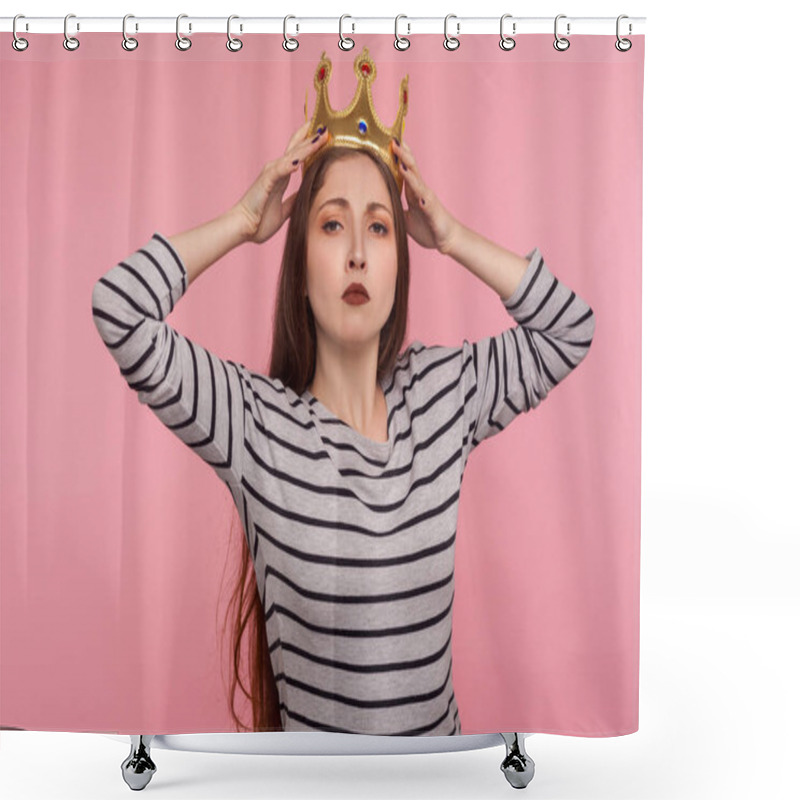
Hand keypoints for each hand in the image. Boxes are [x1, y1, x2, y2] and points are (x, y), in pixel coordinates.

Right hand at [233, 120, 329, 244]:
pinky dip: (290, 165)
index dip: (309, 143)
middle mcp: (276, 171)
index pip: (297, 154)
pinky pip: (279, 171)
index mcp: (281, 176)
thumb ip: (294, 199)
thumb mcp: (284, 209)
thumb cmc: (260, 220)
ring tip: (321, 135)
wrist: (243, 228)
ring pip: (292, 156)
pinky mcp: (265, 183)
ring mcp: (270, 175)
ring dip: (306, 146)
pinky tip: (300, 160)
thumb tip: (305, 194)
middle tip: (327, 125)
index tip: (324, 132)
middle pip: (296, 149)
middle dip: (311, 137)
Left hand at [390, 138, 460, 253]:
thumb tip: (379, 206)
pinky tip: (411, 180)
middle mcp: (420, 191)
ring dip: (408, 165)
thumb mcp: (405, 218)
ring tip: (399, 152)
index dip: (396, 156)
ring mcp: (427, 199)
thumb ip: (395, 209)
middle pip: (410, 168)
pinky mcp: (432, 210)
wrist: (446, 241)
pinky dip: (417, 189)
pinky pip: (424, 198)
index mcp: (413, 193)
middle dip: (402, 153)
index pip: (404, 170)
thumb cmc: (427, 228)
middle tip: (392, 138)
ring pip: (416, 179)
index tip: (388, 140)